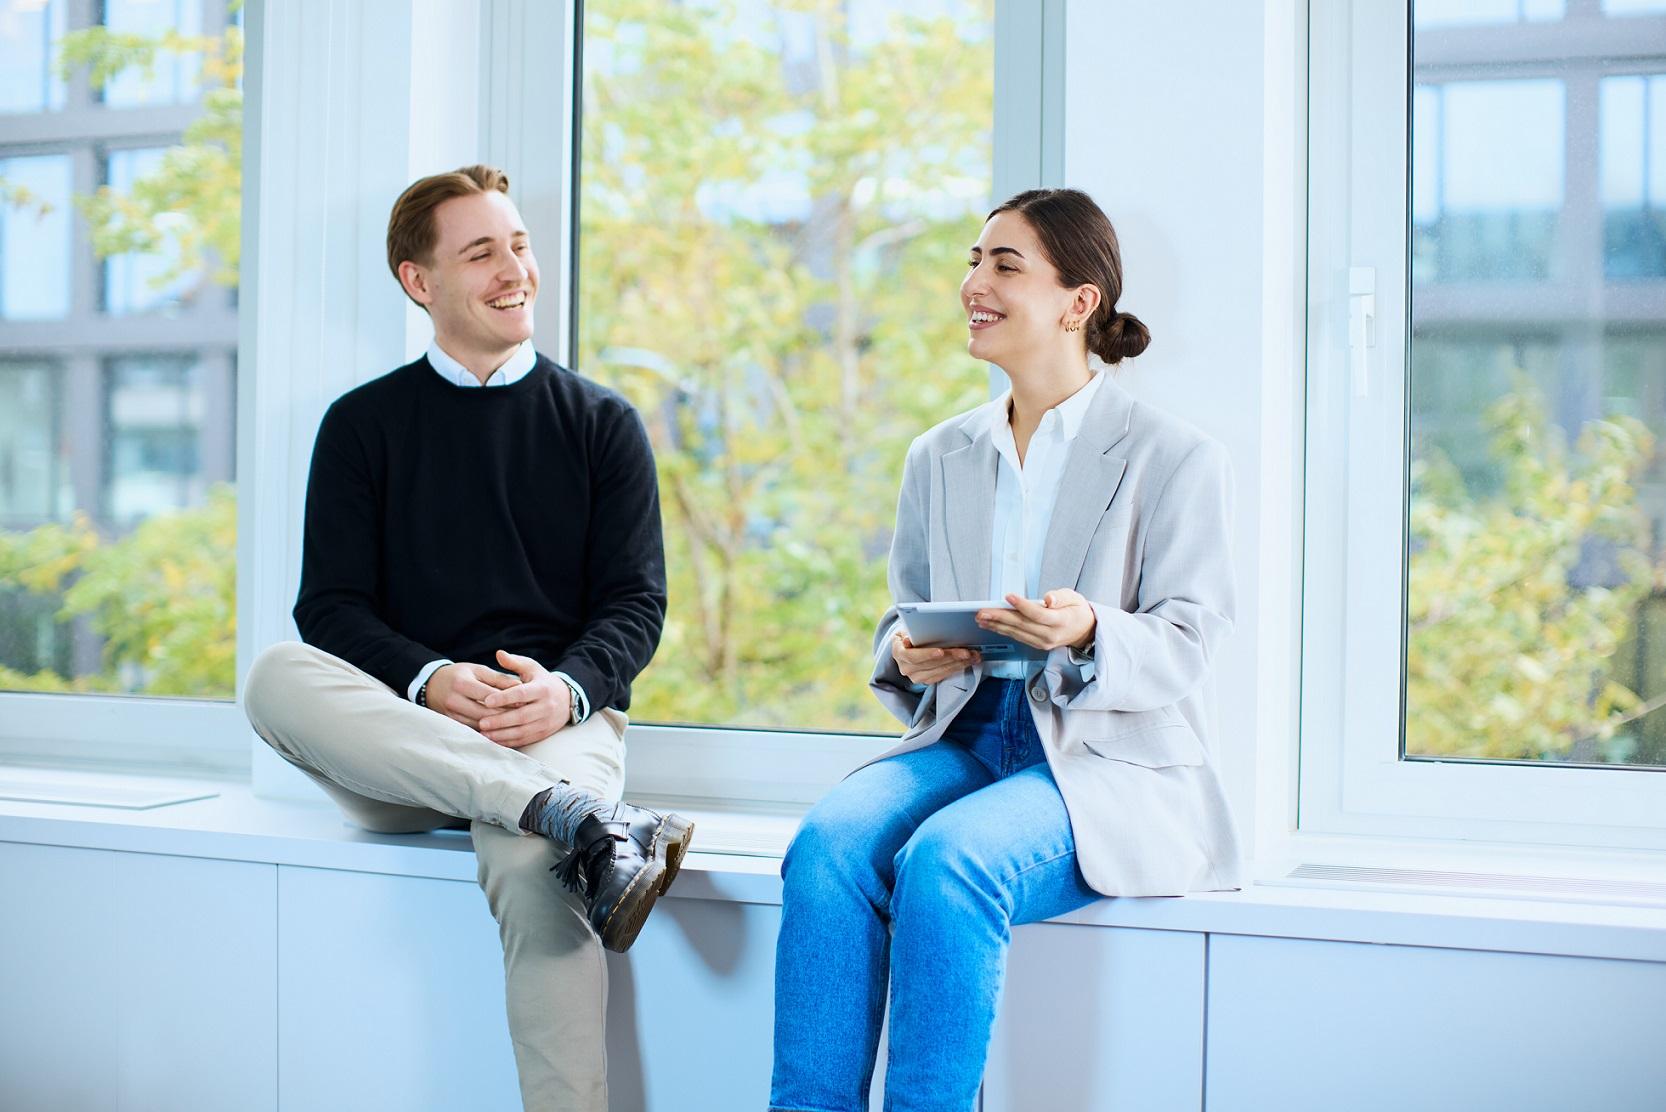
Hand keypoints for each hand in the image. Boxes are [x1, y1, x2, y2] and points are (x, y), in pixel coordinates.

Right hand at [426, 662, 519, 729]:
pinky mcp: (451, 724)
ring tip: (515, 724)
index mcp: (462, 683)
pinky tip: (501, 730)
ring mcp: (451, 714)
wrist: (433, 684)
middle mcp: (454, 700)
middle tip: (523, 717)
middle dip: (505, 716)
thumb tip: (520, 686)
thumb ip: (499, 679)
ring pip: (480, 724)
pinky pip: (473, 730)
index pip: (489, 696)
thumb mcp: (478, 670)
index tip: (524, 703)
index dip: (508, 700)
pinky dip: (487, 731)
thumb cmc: (460, 675)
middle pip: (485, 713)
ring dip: (498, 726)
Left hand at [476, 650, 572, 747]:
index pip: (522, 694)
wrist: (567, 699)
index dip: (504, 698)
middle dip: (500, 720)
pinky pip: (524, 740)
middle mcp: (546, 706)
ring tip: (484, 733)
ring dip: (502, 734)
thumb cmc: (542, 681)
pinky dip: (508, 742)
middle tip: (481, 722)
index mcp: (542, 688)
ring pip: (522, 731)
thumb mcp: (532, 668)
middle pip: (521, 716)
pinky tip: (494, 740)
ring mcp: (545, 722)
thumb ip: (514, 662)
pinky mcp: (543, 733)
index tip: (487, 700)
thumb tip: (499, 654)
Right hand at [893, 633, 980, 685]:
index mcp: (899, 653)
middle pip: (931, 664)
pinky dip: (958, 667)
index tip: (941, 651)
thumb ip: (907, 632)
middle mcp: (906, 668)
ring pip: (940, 671)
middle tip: (966, 652)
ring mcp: (916, 676)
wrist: (907, 646)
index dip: (927, 654)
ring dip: (958, 663)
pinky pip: (944, 675)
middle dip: (951, 657)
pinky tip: (968, 661)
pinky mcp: (927, 680)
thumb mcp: (905, 629)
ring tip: (972, 655)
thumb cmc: (909, 634)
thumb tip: (908, 639)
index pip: (913, 656)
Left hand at [976, 589, 1095, 652]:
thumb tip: (1048, 599)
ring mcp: (1043, 642)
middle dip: (1000, 617)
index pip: (1038, 614)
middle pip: (1022, 625)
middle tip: (982, 611)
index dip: (1022, 605)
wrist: (1085, 631)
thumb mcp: (1074, 597)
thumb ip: (1061, 597)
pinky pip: (1017, 637)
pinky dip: (1003, 630)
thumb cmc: (1077, 610)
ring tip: (981, 618)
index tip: (1008, 596)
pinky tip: (991, 625)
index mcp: (1061, 621)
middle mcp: (1050, 634)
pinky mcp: (1037, 644)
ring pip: (1016, 632)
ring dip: (996, 625)